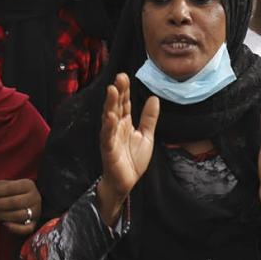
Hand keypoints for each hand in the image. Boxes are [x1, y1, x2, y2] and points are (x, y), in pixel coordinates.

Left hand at [0, 178, 41, 236]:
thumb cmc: (14, 192)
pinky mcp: (35, 223)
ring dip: (1, 215)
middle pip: (14, 202)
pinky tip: (3, 225)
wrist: (29, 201)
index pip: (10, 188)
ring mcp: (36, 211)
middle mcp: (34, 197)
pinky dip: (15, 228)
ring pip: (19, 215)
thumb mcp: (7, 185)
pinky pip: (26, 229)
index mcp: (28, 185)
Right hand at [96, 73, 157, 223]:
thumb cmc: (133, 160)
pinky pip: (107, 137)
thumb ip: (149, 118)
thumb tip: (153, 98)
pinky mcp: (108, 150)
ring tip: (112, 90)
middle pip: (116, 106)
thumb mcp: (146, 136)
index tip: (124, 76)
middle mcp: (115, 128)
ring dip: (110, 104)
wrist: (126, 183)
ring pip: (109, 118)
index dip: (124, 90)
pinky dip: (108, 126)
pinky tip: (110, 116)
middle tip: (119, 77)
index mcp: (124, 123)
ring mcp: (110, 138)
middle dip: (117, 92)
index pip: (124, 103)